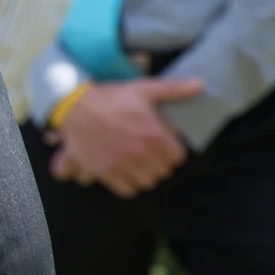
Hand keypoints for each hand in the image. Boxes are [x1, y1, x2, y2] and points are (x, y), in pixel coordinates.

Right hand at [50, 77, 201, 197]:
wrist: (73, 107)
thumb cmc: (110, 98)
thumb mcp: (142, 89)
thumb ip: (173, 90)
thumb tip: (201, 84)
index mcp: (154, 134)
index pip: (178, 157)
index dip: (172, 150)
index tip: (163, 144)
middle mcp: (140, 152)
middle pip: (164, 171)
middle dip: (159, 162)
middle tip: (150, 153)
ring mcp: (122, 164)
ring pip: (147, 183)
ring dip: (145, 174)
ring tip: (137, 163)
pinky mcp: (106, 173)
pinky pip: (128, 190)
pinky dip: (129, 184)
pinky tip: (124, 171)